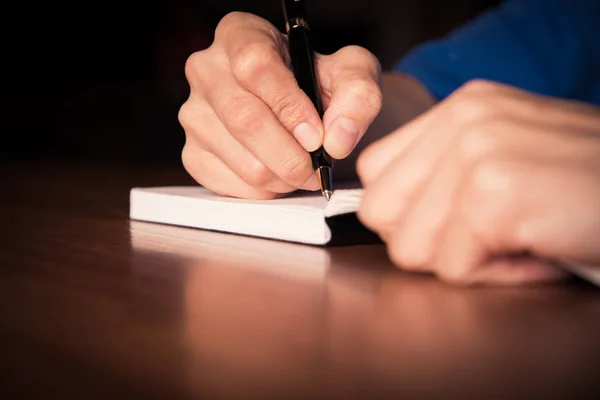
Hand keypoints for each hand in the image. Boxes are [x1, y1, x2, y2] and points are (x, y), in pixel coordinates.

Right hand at [179, 12, 381, 198]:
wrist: (301, 110)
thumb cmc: (321, 84)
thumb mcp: (352, 74)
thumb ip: (358, 95)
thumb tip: (337, 138)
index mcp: (239, 34)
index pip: (254, 66)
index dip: (289, 107)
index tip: (317, 137)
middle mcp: (206, 70)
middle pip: (244, 119)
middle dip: (290, 155)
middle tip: (317, 170)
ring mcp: (194, 114)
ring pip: (240, 159)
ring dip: (282, 177)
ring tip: (303, 171)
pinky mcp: (193, 153)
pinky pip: (229, 184)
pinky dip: (264, 191)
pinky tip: (280, 178)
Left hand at [357, 80, 599, 285]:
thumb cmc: (583, 185)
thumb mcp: (507, 155)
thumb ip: (442, 173)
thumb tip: (385, 210)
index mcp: (460, 109)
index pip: (375, 174)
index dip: (406, 212)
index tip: (450, 222)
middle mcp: (463, 120)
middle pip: (381, 212)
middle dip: (430, 240)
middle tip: (487, 235)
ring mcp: (476, 153)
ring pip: (409, 247)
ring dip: (466, 260)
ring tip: (517, 239)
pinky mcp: (495, 195)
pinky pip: (453, 268)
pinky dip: (497, 275)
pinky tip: (536, 251)